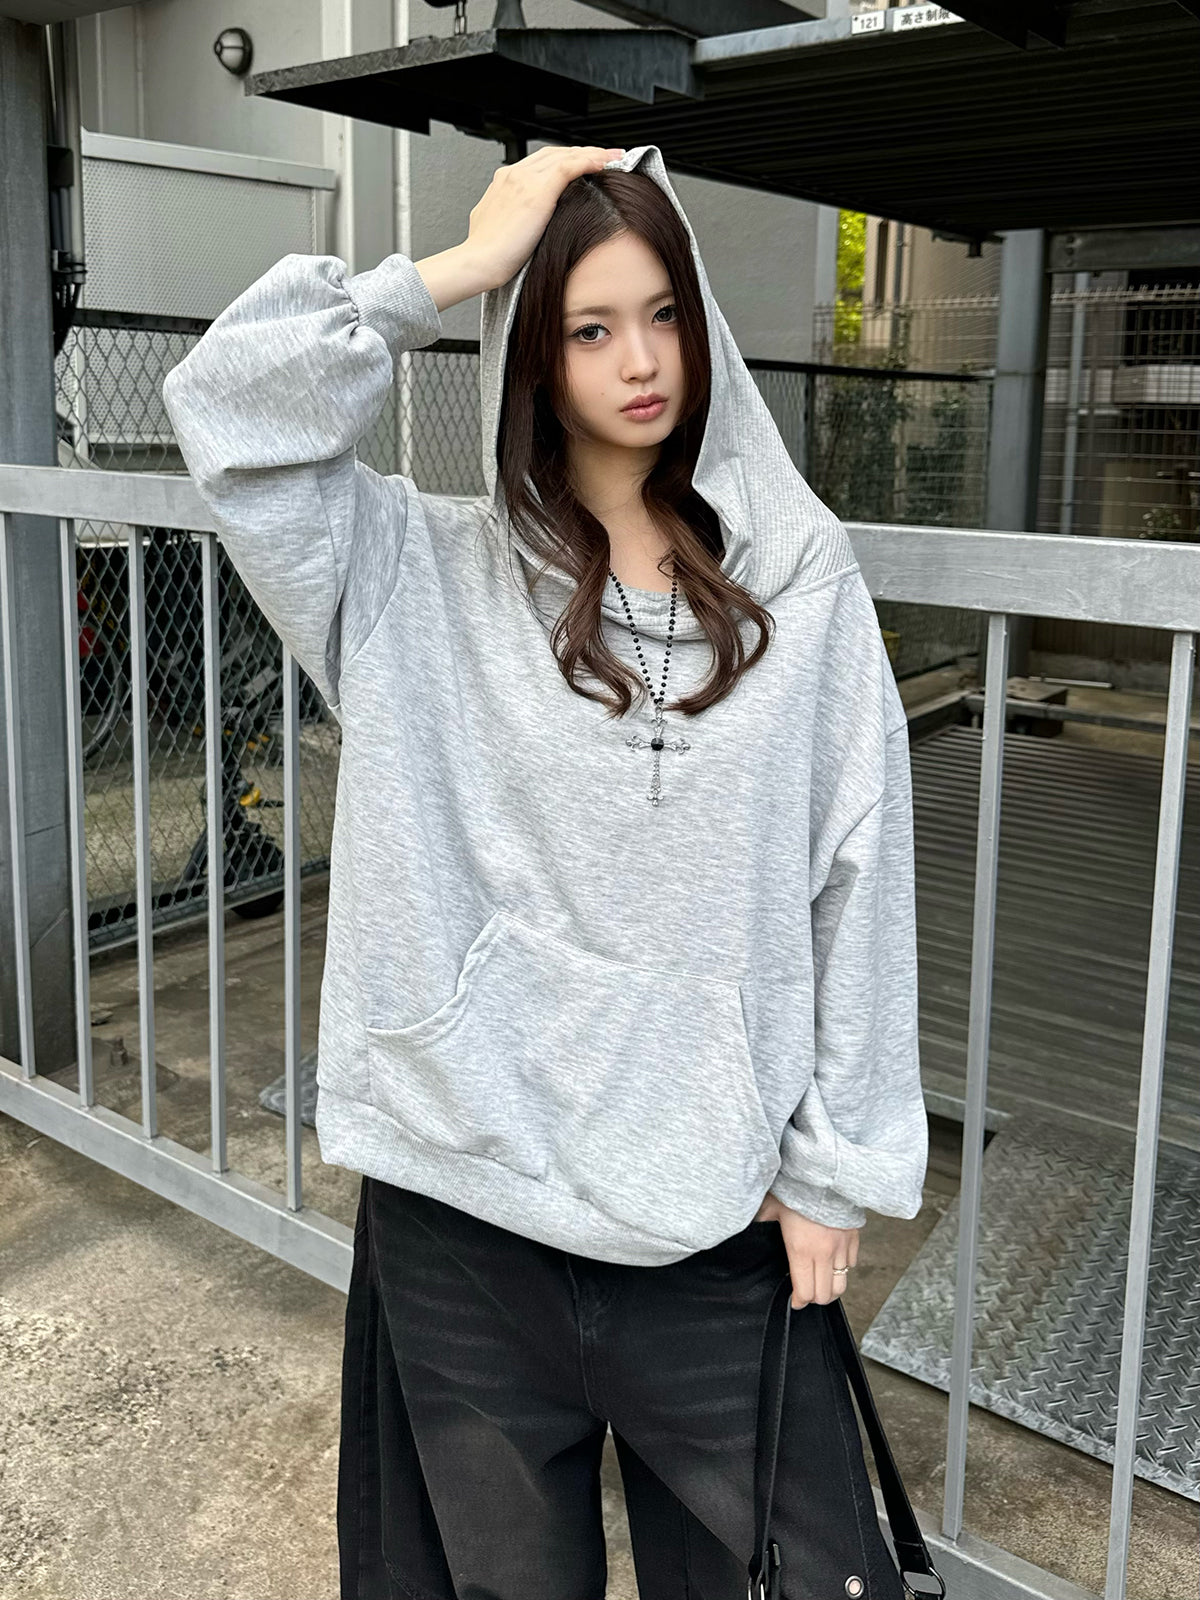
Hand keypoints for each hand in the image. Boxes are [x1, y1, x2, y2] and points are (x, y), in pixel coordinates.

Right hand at [462, 144, 626, 291]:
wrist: (478, 262)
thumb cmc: (488, 256)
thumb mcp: (500, 230)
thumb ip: (515, 219)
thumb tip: (529, 226)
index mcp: (503, 182)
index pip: (540, 163)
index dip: (565, 160)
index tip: (583, 165)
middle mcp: (513, 174)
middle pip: (554, 154)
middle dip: (582, 152)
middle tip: (606, 156)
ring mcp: (524, 179)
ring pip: (565, 155)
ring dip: (593, 153)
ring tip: (614, 156)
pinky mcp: (537, 190)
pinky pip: (570, 167)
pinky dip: (591, 161)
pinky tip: (606, 163)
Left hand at [754, 1190, 858, 1307]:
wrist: (825, 1173)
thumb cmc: (797, 1188)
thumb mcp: (771, 1205)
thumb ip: (760, 1219)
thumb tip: (744, 1222)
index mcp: (801, 1250)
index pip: (804, 1292)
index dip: (799, 1302)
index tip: (794, 1300)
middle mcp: (824, 1253)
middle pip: (824, 1295)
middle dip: (814, 1298)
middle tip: (806, 1293)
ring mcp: (842, 1247)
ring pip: (841, 1284)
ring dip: (831, 1288)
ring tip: (821, 1283)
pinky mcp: (854, 1238)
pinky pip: (852, 1264)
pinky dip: (844, 1268)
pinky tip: (833, 1261)